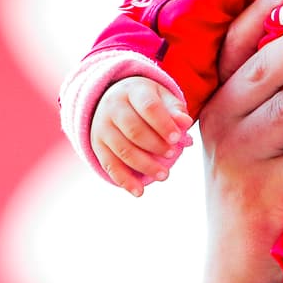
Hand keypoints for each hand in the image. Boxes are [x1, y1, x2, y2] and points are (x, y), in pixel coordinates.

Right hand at [91, 75, 193, 195]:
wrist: (113, 99)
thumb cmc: (147, 101)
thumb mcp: (162, 97)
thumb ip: (175, 110)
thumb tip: (185, 123)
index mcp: (133, 90)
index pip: (148, 107)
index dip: (163, 124)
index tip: (178, 139)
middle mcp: (113, 107)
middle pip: (133, 129)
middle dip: (155, 145)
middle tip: (172, 156)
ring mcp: (102, 126)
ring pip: (122, 149)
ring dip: (144, 165)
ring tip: (164, 175)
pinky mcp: (97, 145)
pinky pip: (109, 165)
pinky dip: (124, 180)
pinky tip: (139, 192)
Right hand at [198, 0, 282, 282]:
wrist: (239, 262)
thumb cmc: (265, 180)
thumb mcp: (265, 128)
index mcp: (226, 95)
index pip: (238, 42)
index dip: (262, 7)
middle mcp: (224, 121)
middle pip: (260, 69)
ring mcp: (238, 160)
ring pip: (282, 114)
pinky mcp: (260, 197)